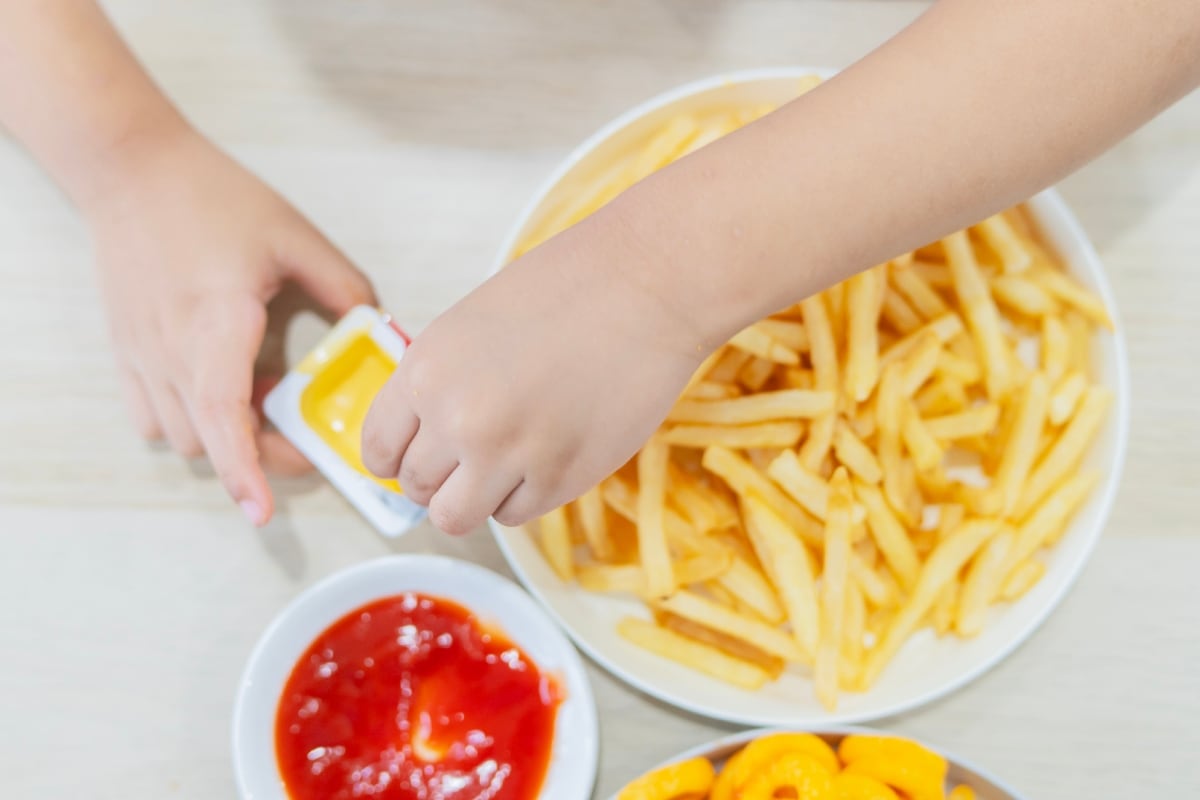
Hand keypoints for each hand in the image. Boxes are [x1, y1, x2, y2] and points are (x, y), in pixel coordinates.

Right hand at [87, 128, 375, 524]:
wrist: (132, 170)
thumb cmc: (213, 198)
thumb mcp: (294, 236)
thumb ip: (343, 286)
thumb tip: (379, 330)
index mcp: (217, 321)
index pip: (223, 414)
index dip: (245, 469)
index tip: (262, 511)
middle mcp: (171, 349)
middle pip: (211, 441)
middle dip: (260, 458)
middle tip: (304, 439)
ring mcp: (142, 355)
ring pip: (183, 436)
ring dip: (227, 438)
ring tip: (261, 399)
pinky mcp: (125, 353)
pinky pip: (153, 417)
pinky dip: (189, 423)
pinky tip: (220, 391)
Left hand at [361, 205, 713, 535]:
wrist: (646, 287)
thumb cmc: (566, 290)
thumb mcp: (472, 325)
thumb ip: (441, 382)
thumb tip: (425, 439)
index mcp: (426, 371)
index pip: (378, 450)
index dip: (398, 459)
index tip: (420, 457)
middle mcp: (458, 419)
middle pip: (417, 489)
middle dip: (441, 478)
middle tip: (475, 456)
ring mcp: (509, 454)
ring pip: (458, 517)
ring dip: (477, 498)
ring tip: (507, 466)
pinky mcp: (560, 478)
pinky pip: (516, 515)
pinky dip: (526, 495)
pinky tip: (549, 454)